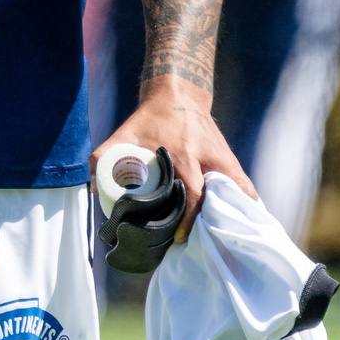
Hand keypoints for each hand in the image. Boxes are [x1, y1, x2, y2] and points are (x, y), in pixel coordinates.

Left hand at [95, 74, 252, 239]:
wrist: (179, 94)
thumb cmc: (149, 119)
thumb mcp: (124, 134)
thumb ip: (104, 158)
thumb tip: (93, 189)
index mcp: (180, 154)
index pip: (190, 193)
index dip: (187, 219)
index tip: (179, 239)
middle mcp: (206, 157)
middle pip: (216, 196)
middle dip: (209, 223)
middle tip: (198, 245)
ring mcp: (222, 159)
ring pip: (239, 191)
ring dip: (234, 216)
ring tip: (226, 238)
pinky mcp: (230, 160)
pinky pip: (244, 187)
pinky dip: (246, 204)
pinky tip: (243, 223)